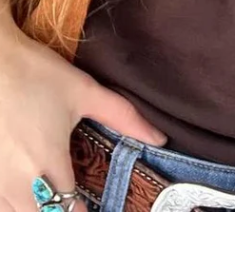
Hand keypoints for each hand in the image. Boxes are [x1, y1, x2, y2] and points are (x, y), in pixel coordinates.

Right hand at [0, 0, 166, 211]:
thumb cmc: (35, 73)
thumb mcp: (84, 91)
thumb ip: (123, 117)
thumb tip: (159, 139)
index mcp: (48, 164)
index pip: (69, 213)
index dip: (83, 214)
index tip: (93, 207)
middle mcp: (18, 181)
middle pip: (43, 220)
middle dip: (61, 213)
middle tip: (75, 199)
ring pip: (16, 215)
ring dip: (36, 209)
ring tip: (52, 192)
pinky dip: (14, 201)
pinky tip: (27, 183)